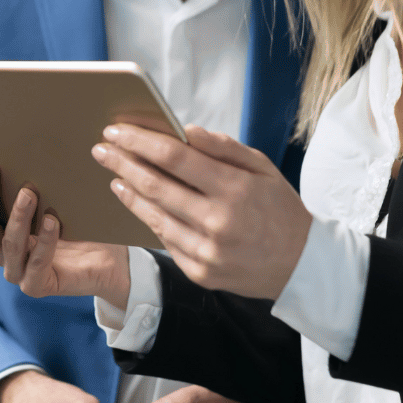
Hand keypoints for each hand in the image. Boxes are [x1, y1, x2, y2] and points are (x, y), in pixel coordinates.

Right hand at [0, 165, 129, 308]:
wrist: (107, 259)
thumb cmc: (76, 220)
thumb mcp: (51, 194)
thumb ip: (30, 177)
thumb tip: (21, 140)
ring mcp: (17, 270)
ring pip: (7, 243)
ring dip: (17, 216)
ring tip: (29, 192)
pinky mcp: (38, 284)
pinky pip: (37, 264)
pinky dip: (45, 242)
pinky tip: (53, 221)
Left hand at [91, 124, 311, 298]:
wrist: (301, 265)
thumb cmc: (279, 208)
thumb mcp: (261, 167)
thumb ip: (222, 147)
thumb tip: (183, 130)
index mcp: (234, 189)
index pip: (174, 157)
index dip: (140, 141)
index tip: (117, 130)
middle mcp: (218, 222)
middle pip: (155, 185)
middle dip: (123, 163)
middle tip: (102, 149)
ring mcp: (207, 252)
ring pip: (154, 216)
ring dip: (128, 192)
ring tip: (114, 174)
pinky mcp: (200, 273)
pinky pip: (165, 240)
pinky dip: (149, 218)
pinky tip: (137, 202)